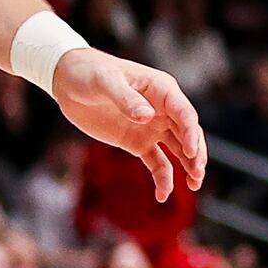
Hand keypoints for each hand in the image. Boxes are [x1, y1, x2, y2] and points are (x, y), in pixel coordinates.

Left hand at [51, 47, 206, 199]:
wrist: (69, 81)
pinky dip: (163, 178)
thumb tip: (147, 117)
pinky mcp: (138, 142)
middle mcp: (162, 109)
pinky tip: (162, 194)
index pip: (184, 113)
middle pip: (187, 133)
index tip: (190, 152)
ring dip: (188, 167)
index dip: (191, 132)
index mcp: (161, 90)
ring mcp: (151, 127)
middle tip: (197, 175)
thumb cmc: (90, 72)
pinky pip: (157, 162)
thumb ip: (126, 99)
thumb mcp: (106, 81)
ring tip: (194, 186)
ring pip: (178, 149)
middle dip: (196, 154)